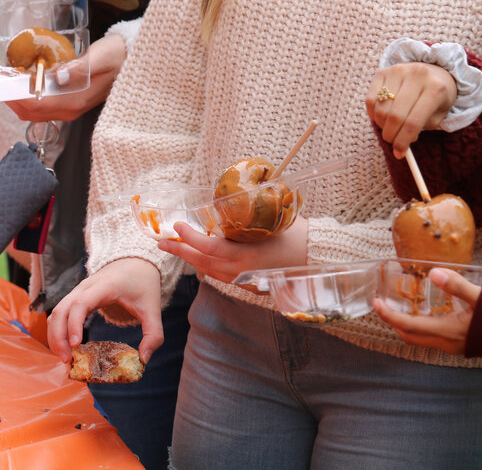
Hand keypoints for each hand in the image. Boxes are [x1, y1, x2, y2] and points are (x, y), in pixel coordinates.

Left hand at [5, 34, 126, 121]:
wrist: (133, 61)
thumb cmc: (117, 56)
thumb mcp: (100, 57)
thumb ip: (79, 68)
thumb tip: (58, 76)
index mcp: (74, 101)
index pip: (34, 104)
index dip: (14, 94)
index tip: (1, 80)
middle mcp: (69, 109)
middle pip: (29, 112)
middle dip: (10, 97)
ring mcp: (69, 108)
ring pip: (33, 111)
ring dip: (17, 97)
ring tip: (7, 78)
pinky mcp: (70, 103)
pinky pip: (41, 106)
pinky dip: (28, 96)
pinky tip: (24, 79)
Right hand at [47, 257, 162, 363]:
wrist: (135, 262)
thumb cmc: (143, 284)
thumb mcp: (153, 308)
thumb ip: (154, 334)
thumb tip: (144, 360)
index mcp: (105, 287)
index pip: (81, 304)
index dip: (75, 324)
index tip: (76, 345)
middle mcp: (85, 287)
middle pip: (61, 309)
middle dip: (59, 336)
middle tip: (67, 360)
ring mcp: (78, 291)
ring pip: (56, 311)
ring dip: (55, 335)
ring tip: (65, 357)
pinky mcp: (76, 296)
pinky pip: (60, 312)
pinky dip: (58, 330)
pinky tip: (66, 347)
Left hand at [157, 217, 308, 283]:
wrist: (320, 259)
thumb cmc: (299, 235)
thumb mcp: (272, 221)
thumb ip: (249, 215)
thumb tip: (234, 196)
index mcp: (245, 256)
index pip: (208, 248)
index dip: (189, 238)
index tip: (176, 226)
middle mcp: (241, 271)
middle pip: (202, 262)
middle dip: (180, 251)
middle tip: (161, 241)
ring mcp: (245, 281)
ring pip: (209, 271)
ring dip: (191, 259)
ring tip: (175, 248)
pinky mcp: (250, 285)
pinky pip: (221, 276)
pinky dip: (207, 266)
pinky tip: (200, 259)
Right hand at [366, 62, 456, 158]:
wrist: (434, 70)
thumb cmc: (437, 97)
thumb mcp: (438, 114)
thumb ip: (420, 129)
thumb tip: (399, 148)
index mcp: (436, 88)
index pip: (413, 122)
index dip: (403, 141)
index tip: (399, 153)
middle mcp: (417, 76)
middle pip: (394, 116)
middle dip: (391, 135)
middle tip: (392, 142)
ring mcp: (398, 70)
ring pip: (380, 108)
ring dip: (381, 125)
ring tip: (389, 128)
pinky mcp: (384, 71)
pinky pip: (371, 99)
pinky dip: (373, 113)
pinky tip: (381, 117)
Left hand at [373, 267, 480, 354]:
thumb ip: (457, 285)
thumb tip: (434, 272)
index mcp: (448, 331)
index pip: (409, 326)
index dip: (389, 315)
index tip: (375, 303)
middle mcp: (448, 342)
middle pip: (411, 336)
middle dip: (394, 321)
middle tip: (383, 304)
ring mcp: (455, 345)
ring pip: (421, 338)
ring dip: (408, 324)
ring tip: (401, 305)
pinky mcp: (462, 344)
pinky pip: (434, 337)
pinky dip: (423, 325)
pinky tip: (428, 310)